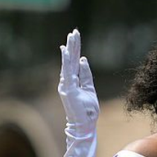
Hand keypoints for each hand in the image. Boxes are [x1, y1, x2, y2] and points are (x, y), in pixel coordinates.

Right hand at [58, 29, 98, 156]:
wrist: (85, 125)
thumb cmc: (88, 111)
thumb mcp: (90, 89)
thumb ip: (86, 75)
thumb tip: (84, 60)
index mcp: (74, 81)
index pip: (74, 62)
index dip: (75, 49)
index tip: (75, 37)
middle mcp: (68, 81)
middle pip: (71, 60)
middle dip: (73, 45)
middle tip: (74, 31)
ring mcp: (67, 85)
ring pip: (69, 63)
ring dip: (70, 49)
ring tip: (71, 36)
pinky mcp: (68, 89)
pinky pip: (67, 72)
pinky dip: (66, 60)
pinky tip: (66, 50)